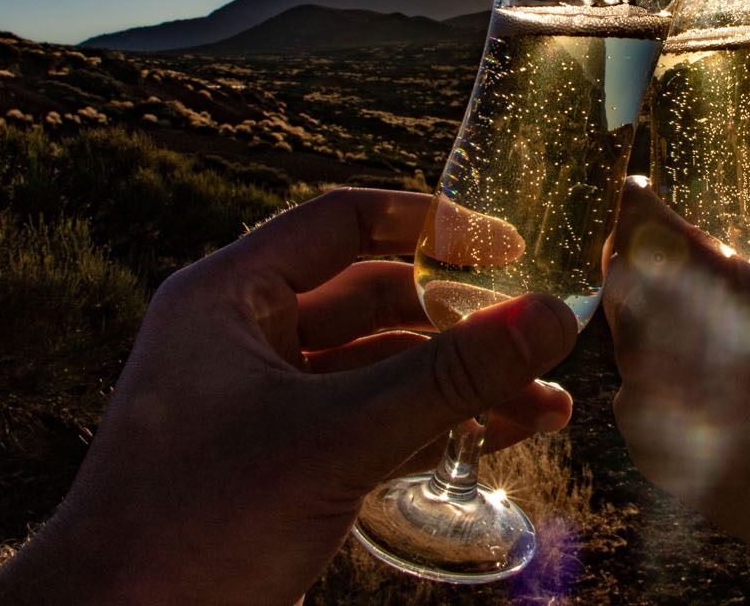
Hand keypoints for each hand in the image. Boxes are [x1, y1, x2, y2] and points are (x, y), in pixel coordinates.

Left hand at [0, 188, 577, 605]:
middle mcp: (246, 338)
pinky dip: (435, 427)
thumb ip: (450, 377)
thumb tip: (554, 317)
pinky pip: (375, 423)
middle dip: (462, 321)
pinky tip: (504, 436)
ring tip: (546, 401)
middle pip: (376, 299)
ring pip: (384, 369)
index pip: (342, 224)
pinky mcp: (286, 462)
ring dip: (460, 383)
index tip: (509, 243)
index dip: (429, 224)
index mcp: (230, 298)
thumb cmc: (196, 525)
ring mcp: (267, 404)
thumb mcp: (337, 438)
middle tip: (537, 331)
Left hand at [603, 174, 749, 604]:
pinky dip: (659, 378)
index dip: (635, 200)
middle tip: (667, 251)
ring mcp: (652, 399)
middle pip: (619, 278)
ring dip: (647, 319)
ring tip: (694, 318)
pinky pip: (635, 394)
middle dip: (637, 259)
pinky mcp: (651, 449)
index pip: (636, 221)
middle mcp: (665, 340)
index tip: (643, 192)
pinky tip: (704, 381)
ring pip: (623, 337)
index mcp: (711, 286)